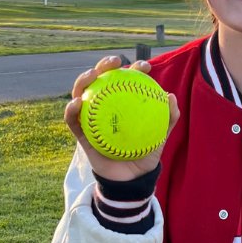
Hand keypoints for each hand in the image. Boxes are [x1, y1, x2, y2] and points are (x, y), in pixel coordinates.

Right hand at [64, 55, 179, 180]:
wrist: (130, 180)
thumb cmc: (145, 156)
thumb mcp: (160, 137)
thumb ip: (168, 118)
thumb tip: (171, 96)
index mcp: (124, 104)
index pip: (127, 80)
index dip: (135, 68)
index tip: (145, 66)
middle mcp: (106, 107)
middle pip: (101, 80)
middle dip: (105, 65)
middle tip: (116, 62)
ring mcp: (91, 118)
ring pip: (82, 93)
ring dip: (83, 80)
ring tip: (92, 75)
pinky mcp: (80, 133)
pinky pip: (72, 120)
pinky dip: (71, 109)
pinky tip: (77, 102)